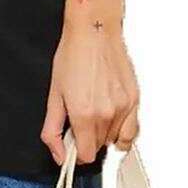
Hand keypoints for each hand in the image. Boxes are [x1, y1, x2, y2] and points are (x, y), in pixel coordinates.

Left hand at [41, 21, 139, 166]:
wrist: (94, 31)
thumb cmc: (73, 55)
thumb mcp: (54, 95)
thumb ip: (52, 130)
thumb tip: (58, 154)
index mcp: (83, 114)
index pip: (85, 156)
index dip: (75, 152)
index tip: (72, 143)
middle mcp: (106, 114)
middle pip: (98, 147)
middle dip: (88, 139)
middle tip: (80, 119)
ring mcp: (124, 107)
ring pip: (115, 140)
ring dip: (104, 134)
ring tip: (96, 112)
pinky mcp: (135, 100)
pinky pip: (132, 130)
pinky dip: (122, 130)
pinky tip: (112, 118)